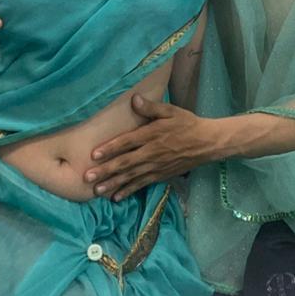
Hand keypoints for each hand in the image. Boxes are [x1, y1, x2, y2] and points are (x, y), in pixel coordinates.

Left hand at [84, 96, 225, 199]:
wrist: (207, 143)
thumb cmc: (187, 123)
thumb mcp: (170, 111)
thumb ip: (151, 107)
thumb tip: (134, 99)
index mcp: (152, 135)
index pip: (127, 142)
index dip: (110, 148)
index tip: (94, 154)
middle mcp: (151, 153)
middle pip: (125, 163)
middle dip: (105, 171)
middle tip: (87, 177)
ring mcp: (155, 167)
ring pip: (131, 177)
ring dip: (113, 184)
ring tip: (97, 191)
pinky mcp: (160, 175)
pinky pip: (141, 184)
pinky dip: (128, 191)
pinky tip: (116, 197)